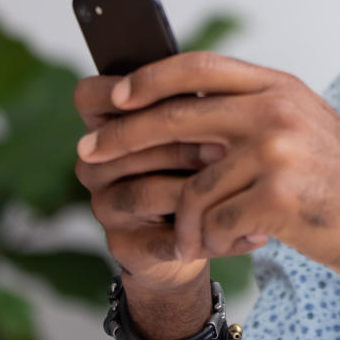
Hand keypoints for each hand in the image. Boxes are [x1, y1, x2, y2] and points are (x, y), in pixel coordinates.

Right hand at [73, 75, 221, 292]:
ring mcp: (103, 206)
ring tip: (235, 184)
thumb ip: (196, 104)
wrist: (204, 228)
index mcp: (103, 124)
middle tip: (225, 147)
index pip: (90, 96)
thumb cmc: (202, 163)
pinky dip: (209, 235)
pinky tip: (249, 234)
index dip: (130, 93)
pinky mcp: (123, 245)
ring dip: (192, 189)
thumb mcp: (201, 125)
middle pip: (125, 144)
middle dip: (181, 144)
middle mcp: (94, 163)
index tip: (185, 97)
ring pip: (143, 191)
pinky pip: (164, 238)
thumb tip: (218, 97)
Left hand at [75, 53, 339, 281]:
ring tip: (199, 237)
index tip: (113, 95)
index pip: (199, 66)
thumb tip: (178, 113)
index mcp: (279, 87)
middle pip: (176, 118)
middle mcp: (276, 111)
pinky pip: (216, 224)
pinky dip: (217, 242)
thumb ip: (251, 114)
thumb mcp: (303, 126)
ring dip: (189, 221)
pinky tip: (235, 245)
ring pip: (195, 188)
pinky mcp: (278, 197)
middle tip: (87, 154)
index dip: (149, 78)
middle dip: (122, 138)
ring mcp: (277, 153)